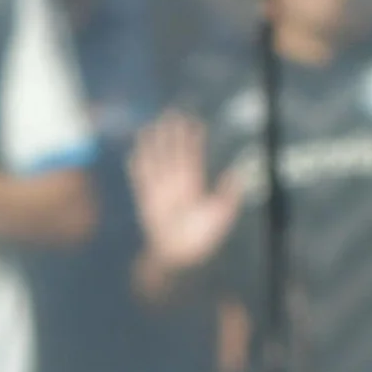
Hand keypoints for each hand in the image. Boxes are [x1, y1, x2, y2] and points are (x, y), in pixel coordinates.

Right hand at [128, 112, 245, 272]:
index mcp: (194, 186)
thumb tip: (238, 173)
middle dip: (172, 134)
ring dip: (153, 145)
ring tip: (149, 126)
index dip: (194, 139)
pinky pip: (140, 181)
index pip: (193, 156)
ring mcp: (160, 192)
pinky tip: (133, 154)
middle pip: (173, 153)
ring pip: (156, 161)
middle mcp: (177, 185)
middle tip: (171, 112)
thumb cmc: (201, 241)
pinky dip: (136, 168)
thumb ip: (228, 195)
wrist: (179, 258)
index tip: (195, 122)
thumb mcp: (221, 216)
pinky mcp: (147, 202)